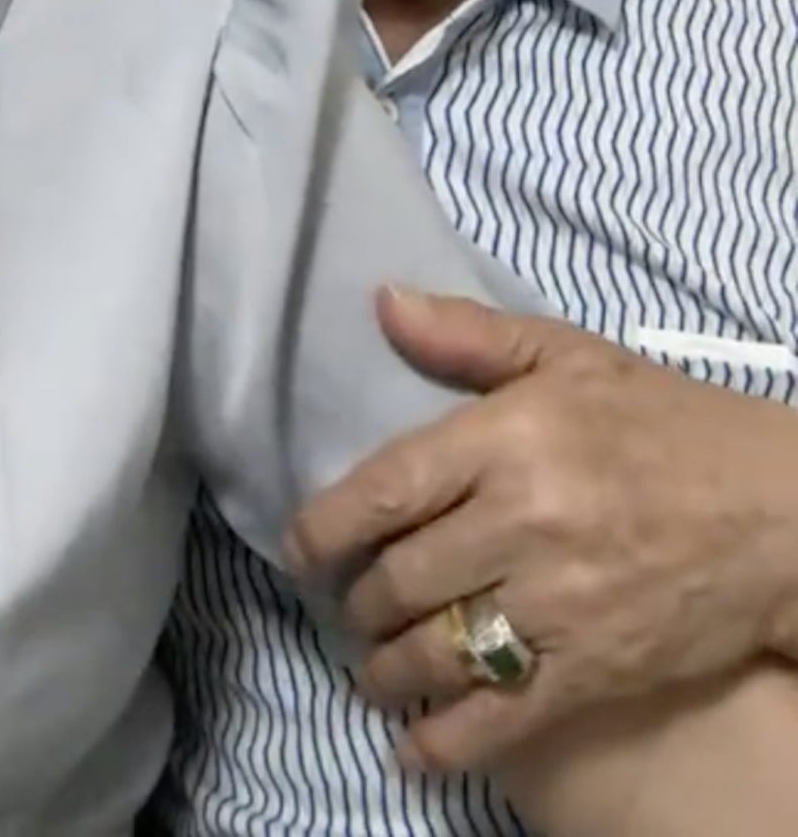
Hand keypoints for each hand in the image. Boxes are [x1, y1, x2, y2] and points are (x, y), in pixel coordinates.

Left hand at [286, 288, 797, 773]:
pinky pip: (498, 720)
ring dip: (386, 671)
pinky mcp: (593, 671)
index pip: (386, 489)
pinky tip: (412, 748)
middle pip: (401, 579)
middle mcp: (523, 521)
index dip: (326, 527)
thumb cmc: (669, 426)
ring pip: (437, 652)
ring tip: (374, 670)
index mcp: (509, 437)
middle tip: (351, 607)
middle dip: (359, 603)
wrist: (779, 515)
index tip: (301, 547)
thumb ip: (469, 337)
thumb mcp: (572, 358)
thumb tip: (381, 303)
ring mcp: (558, 604)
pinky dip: (443, 742)